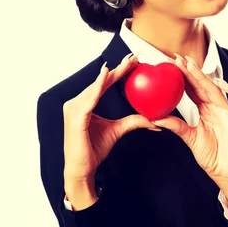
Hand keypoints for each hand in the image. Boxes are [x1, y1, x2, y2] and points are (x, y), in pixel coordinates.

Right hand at [63, 53, 159, 182]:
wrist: (82, 169)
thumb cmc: (94, 150)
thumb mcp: (117, 131)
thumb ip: (133, 122)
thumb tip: (154, 120)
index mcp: (84, 104)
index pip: (104, 85)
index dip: (118, 72)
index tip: (133, 62)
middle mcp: (76, 103)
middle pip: (100, 82)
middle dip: (118, 68)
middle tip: (135, 57)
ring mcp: (74, 109)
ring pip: (96, 87)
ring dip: (111, 74)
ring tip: (127, 63)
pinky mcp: (75, 117)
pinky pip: (89, 99)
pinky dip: (98, 86)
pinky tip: (106, 75)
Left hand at [152, 54, 227, 187]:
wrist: (223, 172)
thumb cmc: (210, 155)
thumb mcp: (189, 137)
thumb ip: (176, 125)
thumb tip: (155, 117)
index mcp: (206, 110)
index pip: (193, 89)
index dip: (183, 76)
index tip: (170, 65)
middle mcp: (217, 108)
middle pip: (203, 85)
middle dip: (191, 70)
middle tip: (176, 58)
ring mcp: (227, 113)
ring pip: (216, 89)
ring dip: (203, 76)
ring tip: (190, 66)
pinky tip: (220, 83)